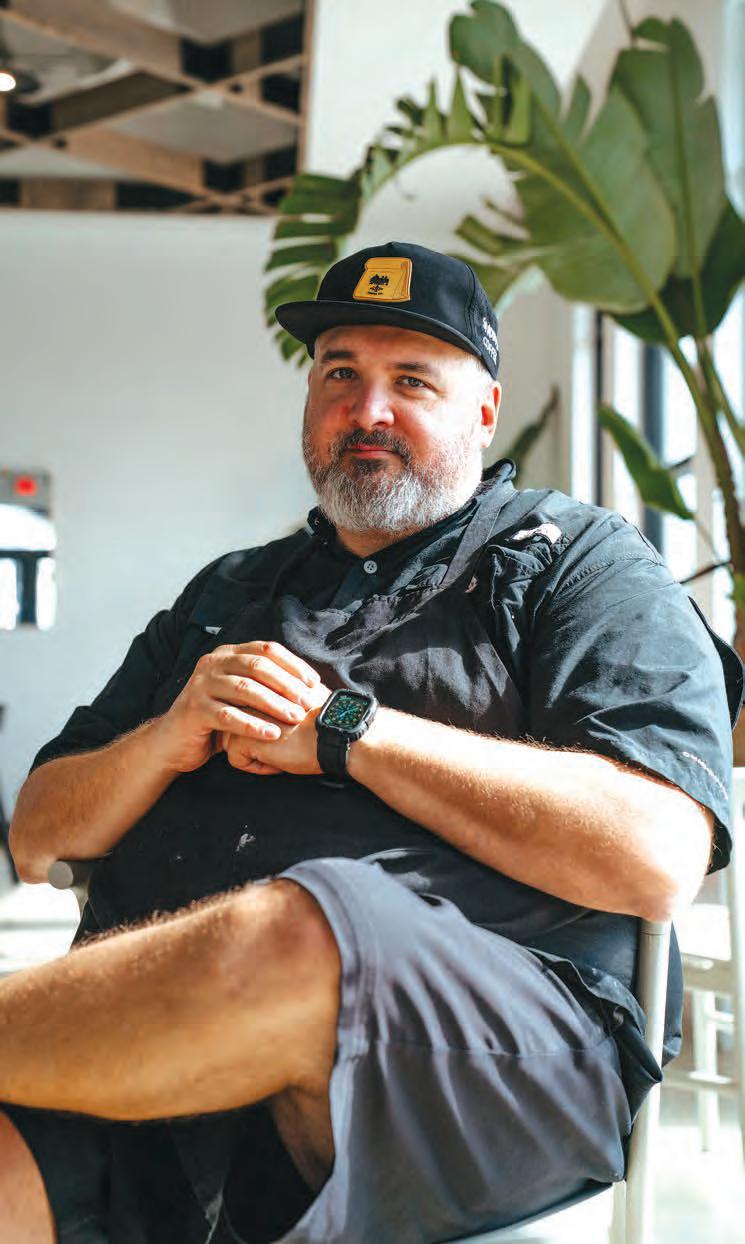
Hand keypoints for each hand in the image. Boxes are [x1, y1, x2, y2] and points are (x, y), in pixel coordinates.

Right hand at [152, 641, 323, 773]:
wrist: (174, 740)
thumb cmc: (217, 716)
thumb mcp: (240, 694)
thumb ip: (263, 683)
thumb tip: (308, 684)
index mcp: (228, 654)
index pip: (266, 650)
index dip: (293, 664)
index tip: (314, 682)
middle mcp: (213, 663)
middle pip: (257, 666)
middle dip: (287, 684)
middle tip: (308, 702)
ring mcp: (201, 685)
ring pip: (244, 689)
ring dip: (274, 703)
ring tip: (295, 717)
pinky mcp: (194, 709)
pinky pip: (228, 716)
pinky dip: (253, 725)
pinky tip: (272, 735)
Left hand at [220, 676, 329, 775]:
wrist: (334, 733)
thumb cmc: (323, 719)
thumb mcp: (301, 696)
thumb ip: (282, 693)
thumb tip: (274, 701)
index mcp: (260, 683)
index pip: (246, 711)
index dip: (265, 725)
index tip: (289, 729)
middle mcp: (246, 695)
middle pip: (237, 726)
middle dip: (256, 740)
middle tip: (287, 740)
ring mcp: (241, 714)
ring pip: (234, 744)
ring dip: (257, 753)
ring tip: (285, 748)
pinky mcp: (241, 736)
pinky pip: (237, 760)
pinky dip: (259, 766)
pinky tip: (281, 758)